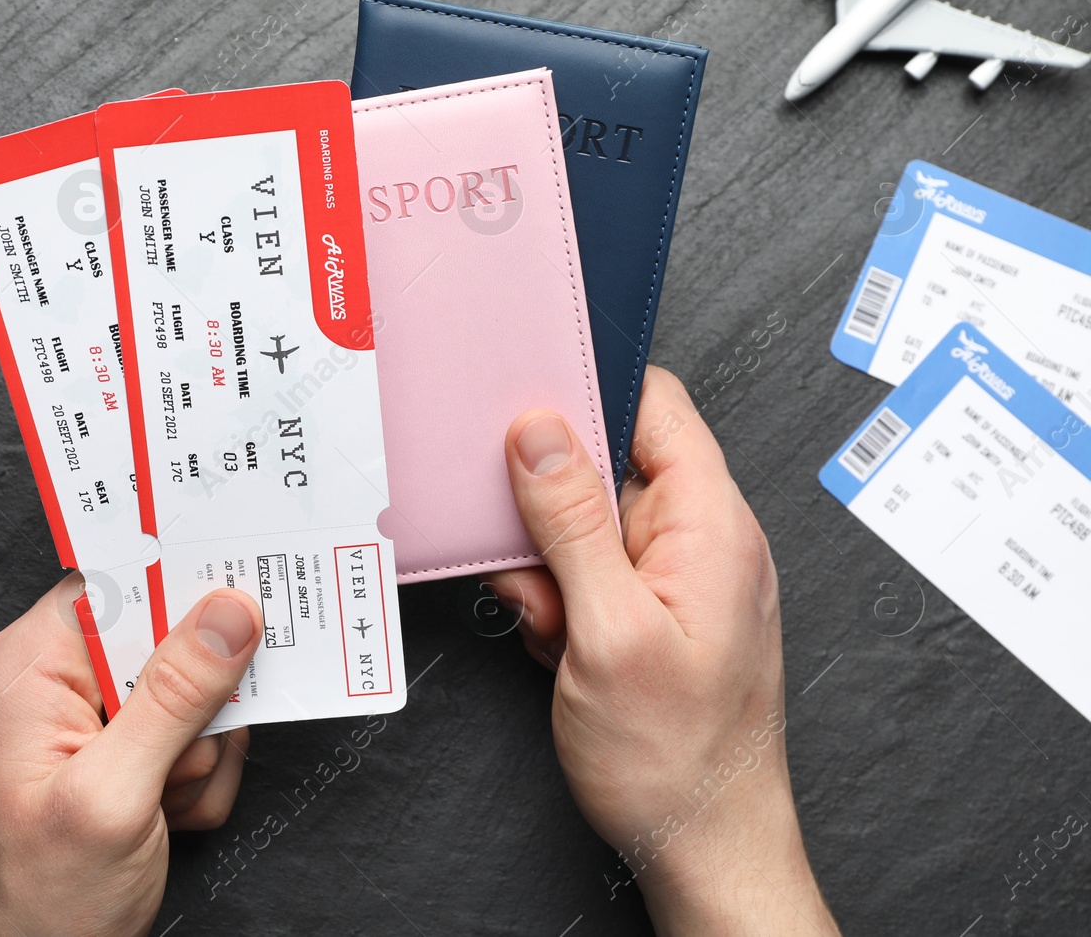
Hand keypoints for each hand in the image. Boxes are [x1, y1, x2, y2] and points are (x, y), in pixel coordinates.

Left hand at [0, 574, 261, 936]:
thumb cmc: (40, 899)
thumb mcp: (114, 794)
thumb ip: (175, 698)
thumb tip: (228, 614)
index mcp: (30, 666)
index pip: (120, 580)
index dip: (182, 591)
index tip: (237, 608)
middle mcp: (54, 679)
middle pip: (169, 639)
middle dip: (194, 711)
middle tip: (176, 764)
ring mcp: (88, 715)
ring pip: (192, 695)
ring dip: (197, 758)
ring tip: (163, 806)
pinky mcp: (118, 748)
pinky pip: (191, 737)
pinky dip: (194, 784)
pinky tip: (164, 818)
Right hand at [484, 366, 837, 935]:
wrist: (702, 845)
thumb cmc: (676, 757)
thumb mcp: (607, 630)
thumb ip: (571, 523)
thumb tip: (539, 431)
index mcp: (710, 524)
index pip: (656, 406)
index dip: (588, 390)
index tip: (524, 402)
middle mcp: (700, 539)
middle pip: (605, 466)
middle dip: (550, 510)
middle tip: (534, 567)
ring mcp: (676, 577)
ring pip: (585, 526)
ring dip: (549, 567)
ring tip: (553, 624)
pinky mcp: (651, 611)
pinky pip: (588, 574)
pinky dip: (559, 601)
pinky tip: (559, 644)